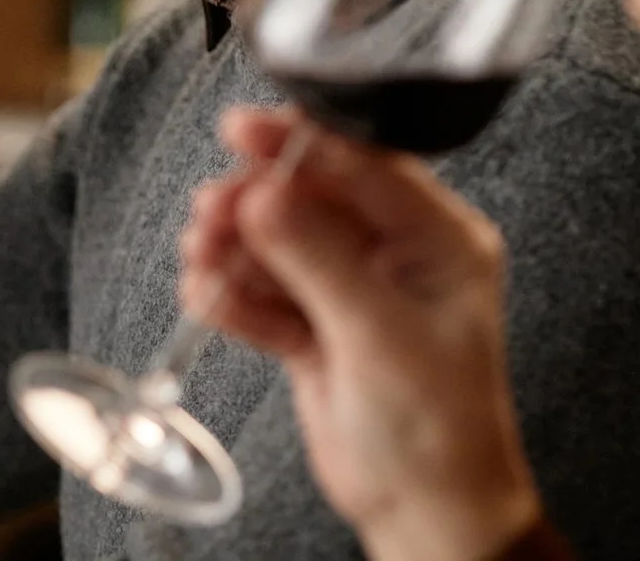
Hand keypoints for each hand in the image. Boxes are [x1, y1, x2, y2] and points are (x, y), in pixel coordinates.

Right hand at [180, 107, 545, 560]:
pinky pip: (265, 294)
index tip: (244, 130)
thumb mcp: (378, 332)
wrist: (424, 509)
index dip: (302, 143)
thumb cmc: (437, 428)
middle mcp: (396, 256)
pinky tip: (208, 297)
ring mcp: (352, 291)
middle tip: (211, 210)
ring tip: (201, 255)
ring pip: (280, 245)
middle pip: (312, 201)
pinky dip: (234, 295)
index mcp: (439, 240)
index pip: (365, 166)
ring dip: (235, 247)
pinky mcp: (316, 328)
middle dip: (256, 202)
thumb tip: (265, 194)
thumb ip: (318, 258)